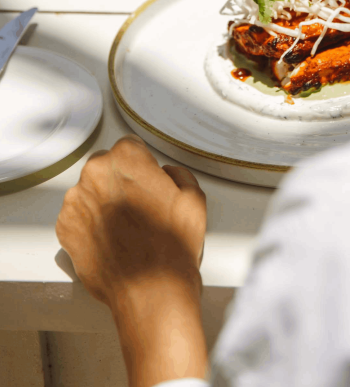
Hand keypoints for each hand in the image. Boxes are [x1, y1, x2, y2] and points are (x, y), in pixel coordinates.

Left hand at [56, 136, 208, 386]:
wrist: (152, 292)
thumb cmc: (172, 247)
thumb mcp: (194, 197)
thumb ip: (177, 173)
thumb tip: (165, 174)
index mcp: (126, 159)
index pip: (129, 146)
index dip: (142, 164)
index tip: (147, 179)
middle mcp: (95, 175)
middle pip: (106, 166)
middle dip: (119, 180)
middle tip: (140, 206)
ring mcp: (76, 203)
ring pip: (90, 191)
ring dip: (104, 201)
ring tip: (127, 227)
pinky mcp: (65, 229)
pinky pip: (78, 216)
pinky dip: (91, 224)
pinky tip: (113, 239)